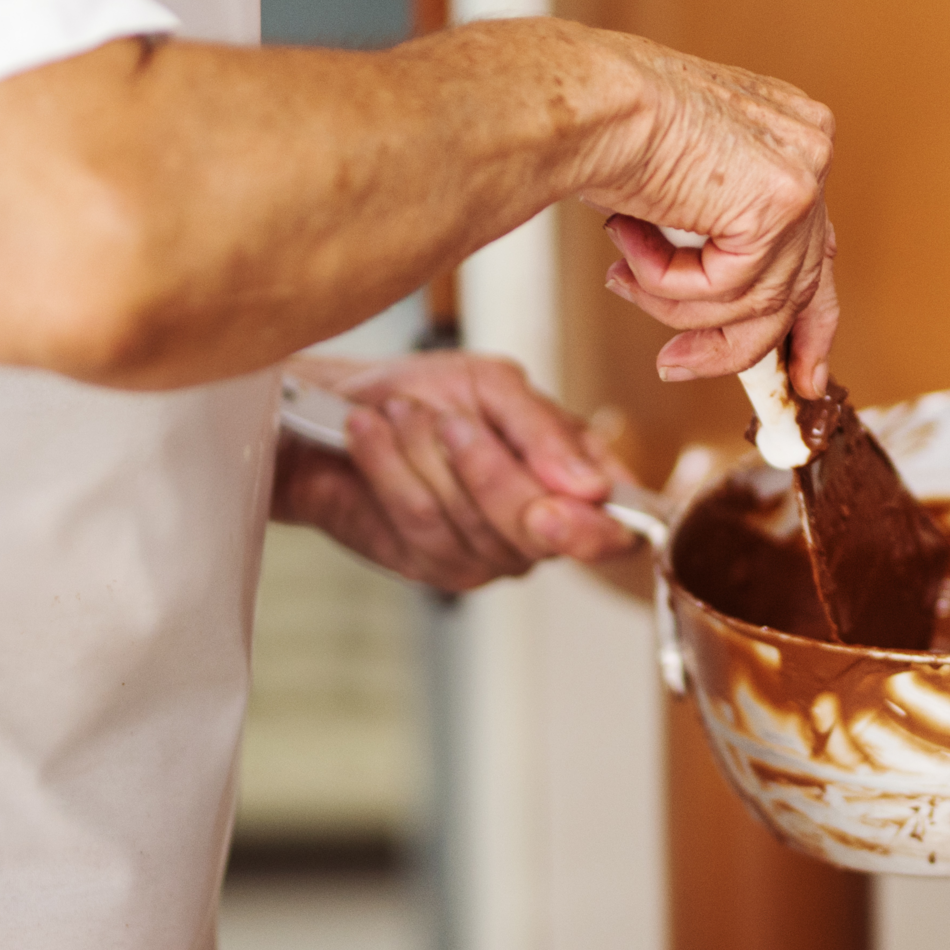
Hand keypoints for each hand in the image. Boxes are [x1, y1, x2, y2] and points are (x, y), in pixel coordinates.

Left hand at [271, 351, 637, 589]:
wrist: (335, 412)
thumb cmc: (423, 393)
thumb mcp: (492, 386)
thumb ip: (543, 429)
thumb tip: (589, 485)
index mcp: (574, 481)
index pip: (613, 530)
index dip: (594, 528)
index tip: (557, 504)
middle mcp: (537, 527)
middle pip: (537, 530)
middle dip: (487, 470)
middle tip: (453, 422)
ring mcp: (484, 553)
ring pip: (471, 523)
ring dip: (427, 456)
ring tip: (401, 412)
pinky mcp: (428, 564)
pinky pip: (420, 523)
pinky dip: (390, 467)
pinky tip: (370, 433)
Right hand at [574, 38, 840, 396]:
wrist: (589, 94)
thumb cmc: (608, 121)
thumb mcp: (680, 183)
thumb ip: (721, 228)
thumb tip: (727, 295)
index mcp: (790, 137)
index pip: (818, 247)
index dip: (809, 321)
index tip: (801, 375)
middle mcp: (810, 151)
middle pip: (802, 284)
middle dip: (747, 346)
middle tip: (683, 367)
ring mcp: (804, 175)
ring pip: (754, 299)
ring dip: (673, 306)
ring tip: (619, 277)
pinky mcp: (780, 203)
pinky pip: (724, 288)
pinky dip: (665, 282)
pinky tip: (626, 241)